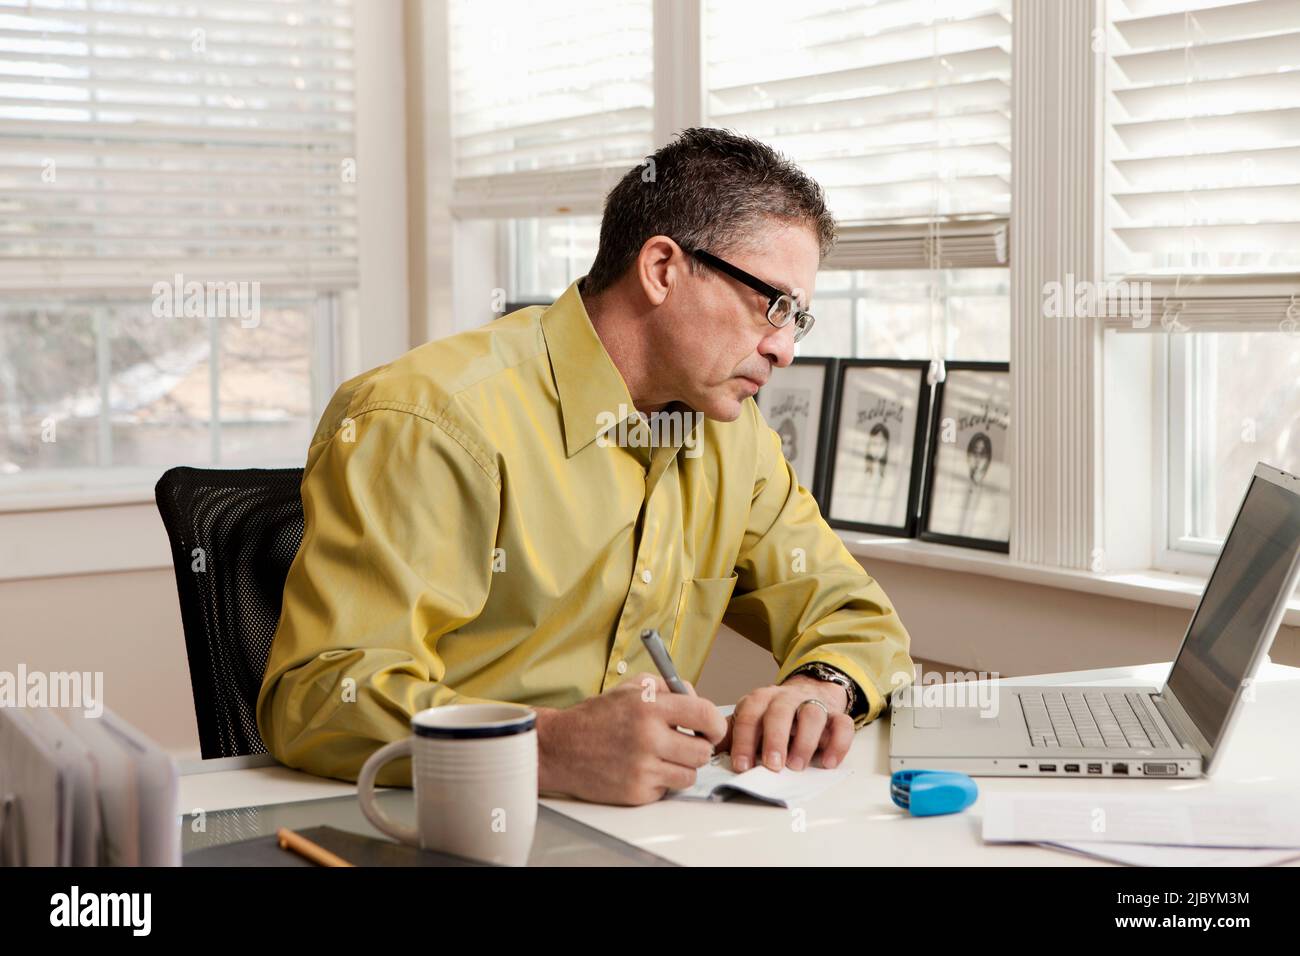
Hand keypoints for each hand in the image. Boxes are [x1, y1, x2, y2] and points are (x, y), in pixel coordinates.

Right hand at [535, 673, 727, 805]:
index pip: (705, 715)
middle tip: (684, 743)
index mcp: (650, 707)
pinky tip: (641, 769)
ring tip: (661, 756)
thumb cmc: (597, 716)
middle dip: (697, 747)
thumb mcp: (632, 688)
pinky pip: (667, 790)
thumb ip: (668, 687)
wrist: (560, 747)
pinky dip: (660, 782)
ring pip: (689, 775)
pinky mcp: (636, 793)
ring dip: (681, 767)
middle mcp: (648, 738)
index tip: (711, 728)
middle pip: (703, 751)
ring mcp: (642, 768)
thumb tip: (698, 698)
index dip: (715, 724)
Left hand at [718, 674, 853, 772]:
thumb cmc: (774, 715)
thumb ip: (732, 734)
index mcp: (761, 699)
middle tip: (772, 765)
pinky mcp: (836, 714)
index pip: (749, 714)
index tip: (742, 765)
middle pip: (780, 711)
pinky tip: (828, 762)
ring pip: (812, 714)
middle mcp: (786, 698)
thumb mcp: (750, 720)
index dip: (744, 740)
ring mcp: (813, 704)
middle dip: (775, 739)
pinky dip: (838, 743)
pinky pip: (843, 724)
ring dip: (805, 741)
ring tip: (797, 766)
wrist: (809, 691)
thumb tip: (706, 751)